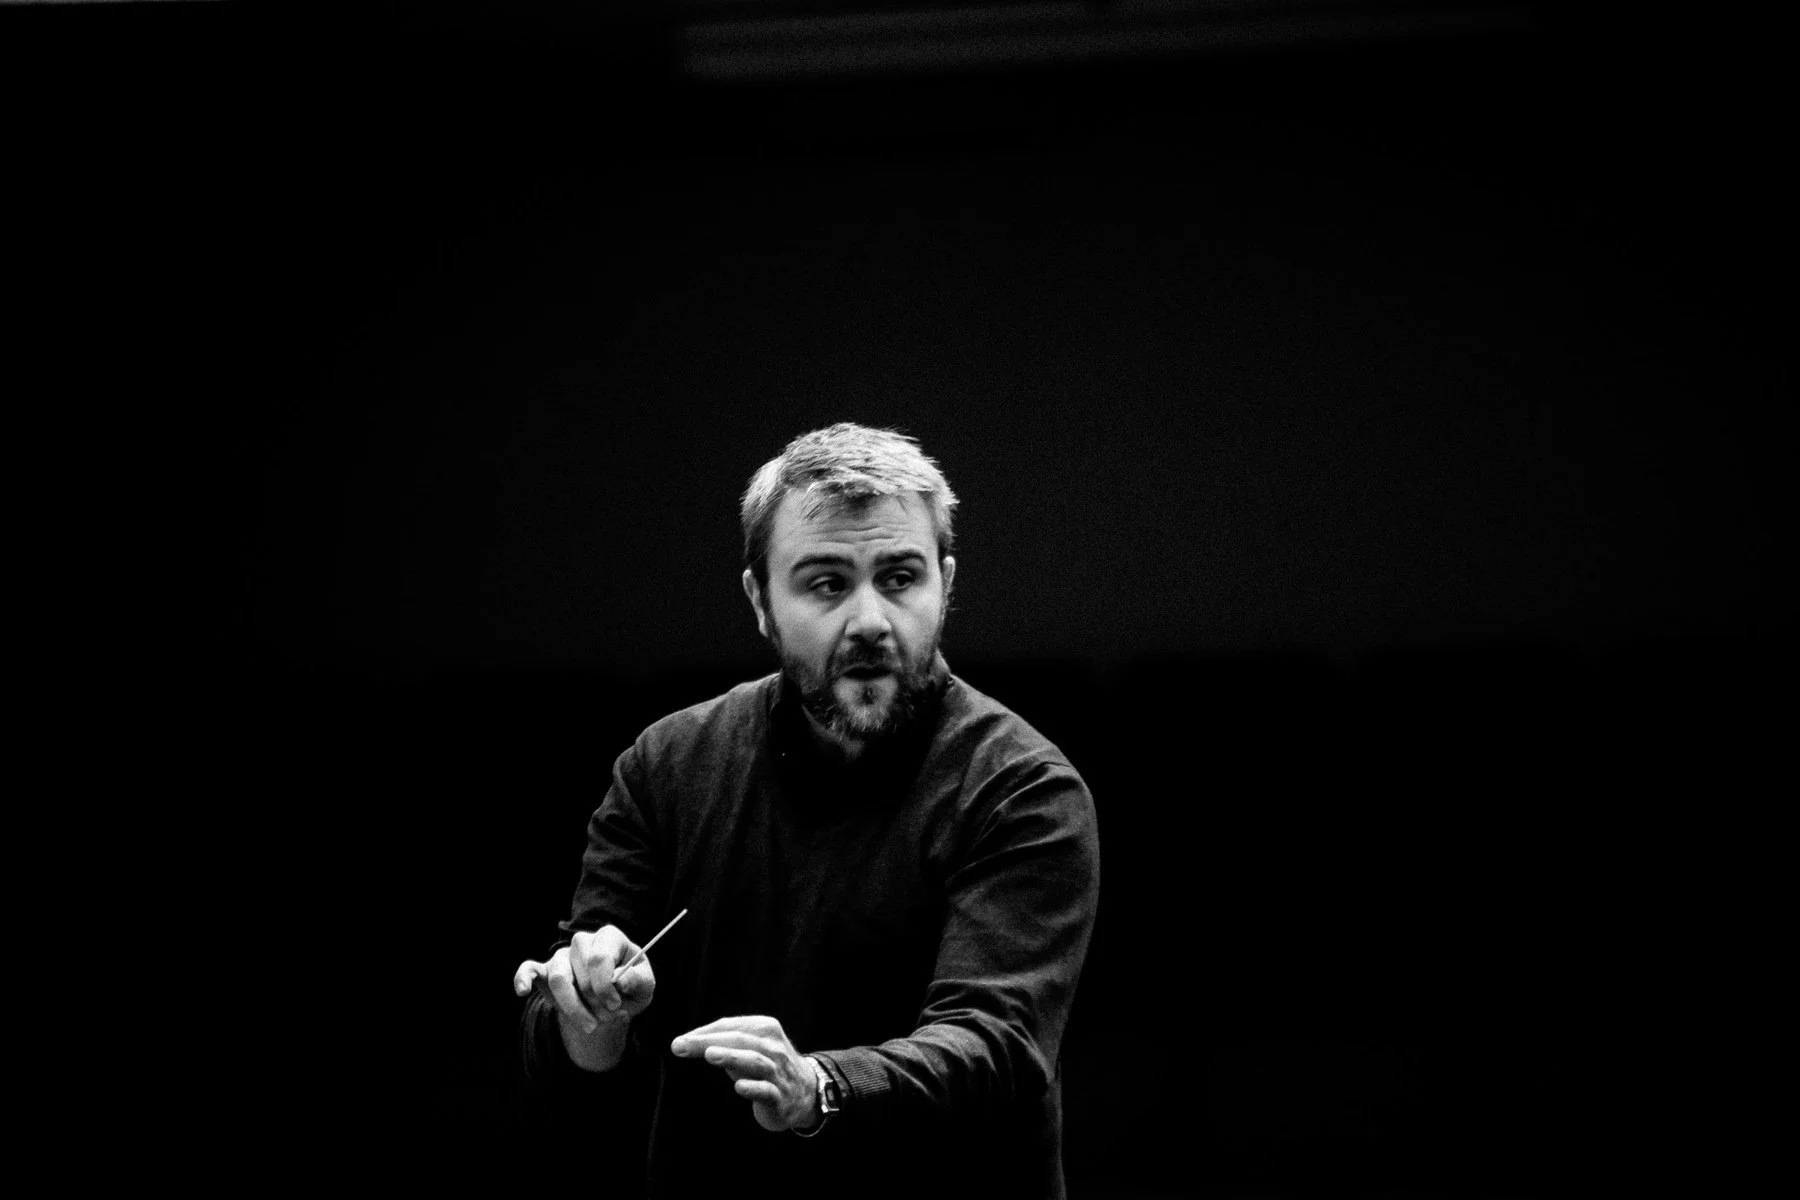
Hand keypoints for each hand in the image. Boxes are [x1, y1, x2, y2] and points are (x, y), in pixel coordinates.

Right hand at [515, 926, 655, 1055]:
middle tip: (606, 1018)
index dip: (605, 986)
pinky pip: (528, 969)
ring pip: (558, 979)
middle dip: (593, 1002)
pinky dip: (523, 979)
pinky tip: (522, 991)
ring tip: (590, 1025)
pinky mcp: (545, 970)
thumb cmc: (631, 986)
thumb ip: (636, 980)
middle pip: (580, 973)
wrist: (614, 999)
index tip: (615, 1005)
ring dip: (573, 1008)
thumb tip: (619, 982)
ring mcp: (562, 955)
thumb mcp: (645, 986)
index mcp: (610, 937)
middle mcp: (583, 941)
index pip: (599, 958)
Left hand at [671, 1016, 819, 1132]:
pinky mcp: (780, 1097)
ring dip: (732, 1056)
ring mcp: (778, 1072)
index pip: (731, 1026)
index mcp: (765, 1029)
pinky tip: (739, 1087)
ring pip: (756, 1061)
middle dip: (709, 1041)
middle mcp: (773, 1047)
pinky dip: (753, 1088)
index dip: (704, 1033)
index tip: (680, 1042)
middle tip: (681, 1045)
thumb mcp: (749, 1048)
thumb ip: (722, 1042)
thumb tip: (684, 1042)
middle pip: (740, 1040)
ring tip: (709, 1054)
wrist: (805, 1093)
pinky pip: (767, 1091)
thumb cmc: (766, 1066)